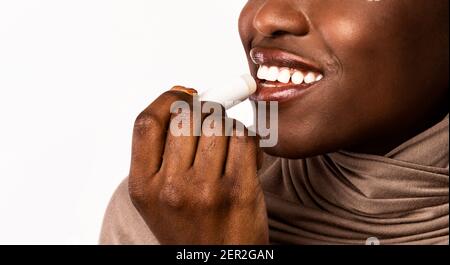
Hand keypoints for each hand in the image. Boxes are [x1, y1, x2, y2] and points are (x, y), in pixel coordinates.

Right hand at [128, 87, 268, 244]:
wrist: (219, 262)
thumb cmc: (192, 228)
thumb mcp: (159, 197)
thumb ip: (163, 153)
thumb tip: (183, 97)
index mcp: (143, 187)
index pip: (147, 122)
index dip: (167, 99)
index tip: (183, 95)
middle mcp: (170, 189)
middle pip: (186, 117)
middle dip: (203, 110)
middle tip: (211, 120)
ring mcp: (206, 191)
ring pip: (218, 124)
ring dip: (227, 126)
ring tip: (227, 147)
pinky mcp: (240, 191)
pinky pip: (244, 138)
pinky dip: (247, 139)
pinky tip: (245, 156)